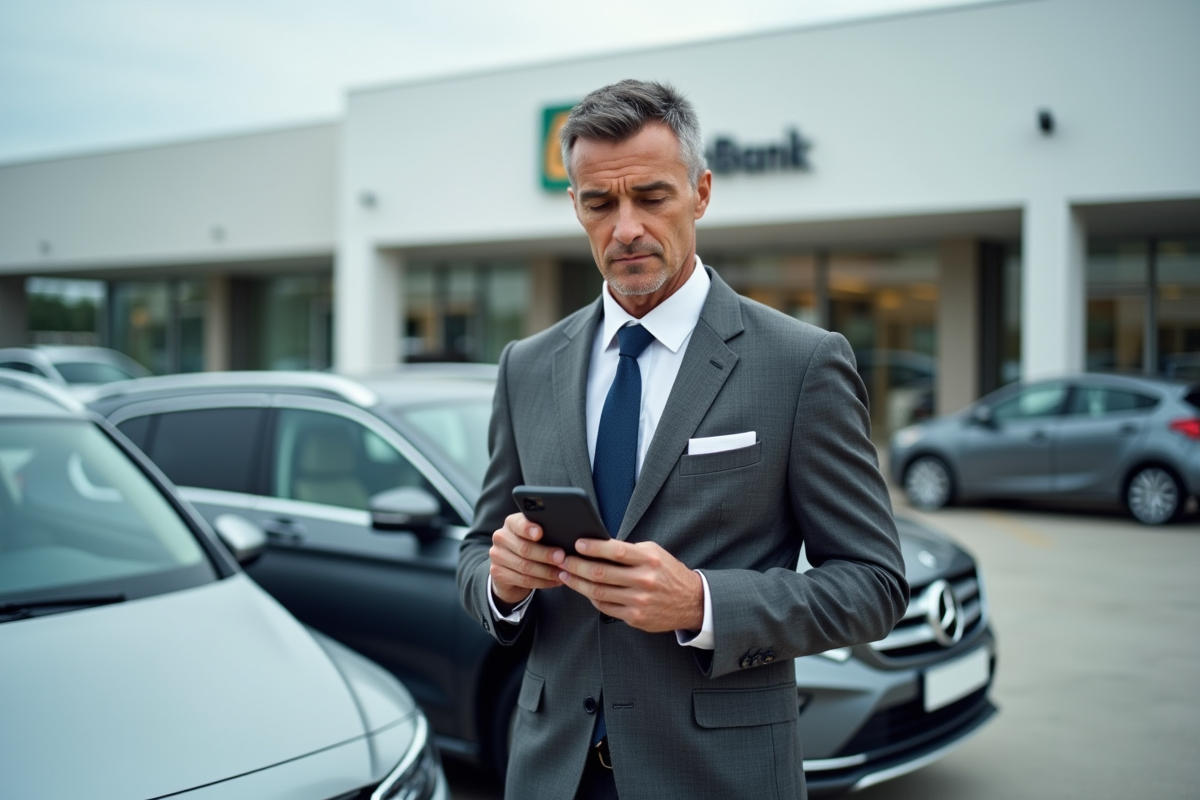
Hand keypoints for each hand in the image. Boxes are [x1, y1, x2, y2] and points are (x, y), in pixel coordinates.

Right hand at [489, 513, 565, 609]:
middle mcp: (501, 537)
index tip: (540, 533)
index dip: (528, 528)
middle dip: (545, 554)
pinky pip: (524, 580)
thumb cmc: (530, 547)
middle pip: (524, 548)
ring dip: (547, 571)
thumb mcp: (535, 537)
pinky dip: (543, 582)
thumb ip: (545, 533)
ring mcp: (497, 556)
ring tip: (563, 572)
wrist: (510, 568)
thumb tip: (569, 536)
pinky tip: (555, 581)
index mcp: (511, 523)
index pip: (518, 523)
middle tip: (562, 558)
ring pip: (525, 566)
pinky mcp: (498, 573)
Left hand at [558, 538, 703, 632]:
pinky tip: (583, 589)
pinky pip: (605, 607)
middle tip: (562, 560)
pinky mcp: (635, 617)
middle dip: (576, 566)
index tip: (577, 544)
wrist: (691, 602)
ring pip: (598, 592)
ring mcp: (639, 601)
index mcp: (649, 560)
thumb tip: (597, 546)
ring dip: (577, 583)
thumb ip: (629, 550)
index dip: (593, 547)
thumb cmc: (668, 573)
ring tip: (565, 574)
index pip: (615, 551)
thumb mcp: (654, 553)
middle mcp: (644, 580)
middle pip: (601, 573)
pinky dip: (591, 597)